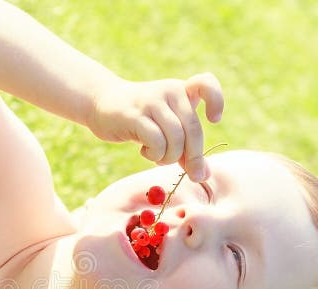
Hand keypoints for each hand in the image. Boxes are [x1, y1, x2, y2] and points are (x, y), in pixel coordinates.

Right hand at [87, 73, 223, 181]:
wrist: (101, 103)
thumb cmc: (138, 119)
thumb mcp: (165, 130)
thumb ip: (185, 150)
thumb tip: (204, 175)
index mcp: (181, 90)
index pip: (206, 83)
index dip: (216, 101)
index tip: (213, 120)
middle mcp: (169, 91)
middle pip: (193, 129)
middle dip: (194, 157)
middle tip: (191, 173)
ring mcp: (152, 101)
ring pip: (176, 138)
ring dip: (170, 157)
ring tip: (158, 157)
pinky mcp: (135, 115)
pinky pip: (157, 141)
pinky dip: (155, 154)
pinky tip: (145, 151)